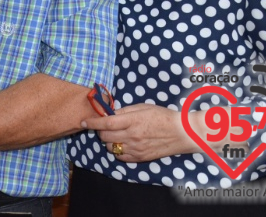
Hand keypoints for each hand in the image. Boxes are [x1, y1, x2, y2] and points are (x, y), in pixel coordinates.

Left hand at [81, 103, 197, 162]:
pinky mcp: (140, 158)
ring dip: (109, 142)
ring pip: (111, 148)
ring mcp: (136, 149)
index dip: (92, 123)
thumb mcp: (142, 107)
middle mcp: (132, 136)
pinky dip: (118, 151)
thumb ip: (124, 111)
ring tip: (116, 135)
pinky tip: (123, 144)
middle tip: (105, 127)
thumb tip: (108, 113)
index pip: (105, 123)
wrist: (182, 133)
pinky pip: (121, 157)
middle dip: (100, 131)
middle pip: (105, 137)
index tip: (83, 122)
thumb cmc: (162, 116)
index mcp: (132, 121)